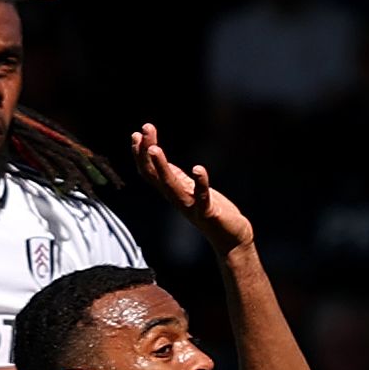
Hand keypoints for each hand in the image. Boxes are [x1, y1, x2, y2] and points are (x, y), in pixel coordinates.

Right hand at [132, 123, 253, 250]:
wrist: (231, 239)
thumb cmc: (212, 212)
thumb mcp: (190, 190)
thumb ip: (177, 178)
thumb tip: (163, 162)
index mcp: (172, 191)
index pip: (150, 171)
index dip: (141, 154)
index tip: (137, 134)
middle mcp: (177, 198)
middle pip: (154, 175)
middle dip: (146, 153)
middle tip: (143, 130)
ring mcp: (191, 206)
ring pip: (170, 185)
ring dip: (161, 166)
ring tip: (154, 148)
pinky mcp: (208, 212)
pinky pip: (202, 196)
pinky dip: (200, 183)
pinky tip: (198, 169)